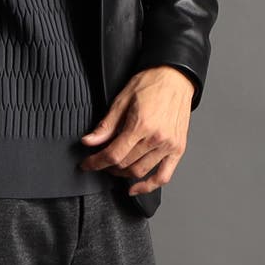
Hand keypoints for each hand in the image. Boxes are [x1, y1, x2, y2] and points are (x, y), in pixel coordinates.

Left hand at [78, 65, 194, 195]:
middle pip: (125, 164)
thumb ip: (106, 125)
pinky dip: (149, 186)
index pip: (113, 154)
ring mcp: (169, 146)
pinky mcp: (178, 149)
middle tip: (98, 161)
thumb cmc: (149, 83)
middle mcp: (157, 138)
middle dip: (107, 166)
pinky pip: (164, 176)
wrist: (174, 78)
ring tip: (113, 168)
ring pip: (141, 171)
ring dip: (123, 174)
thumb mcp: (122, 99)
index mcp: (141, 125)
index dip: (96, 162)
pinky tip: (136, 187)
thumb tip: (89, 141)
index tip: (86, 164)